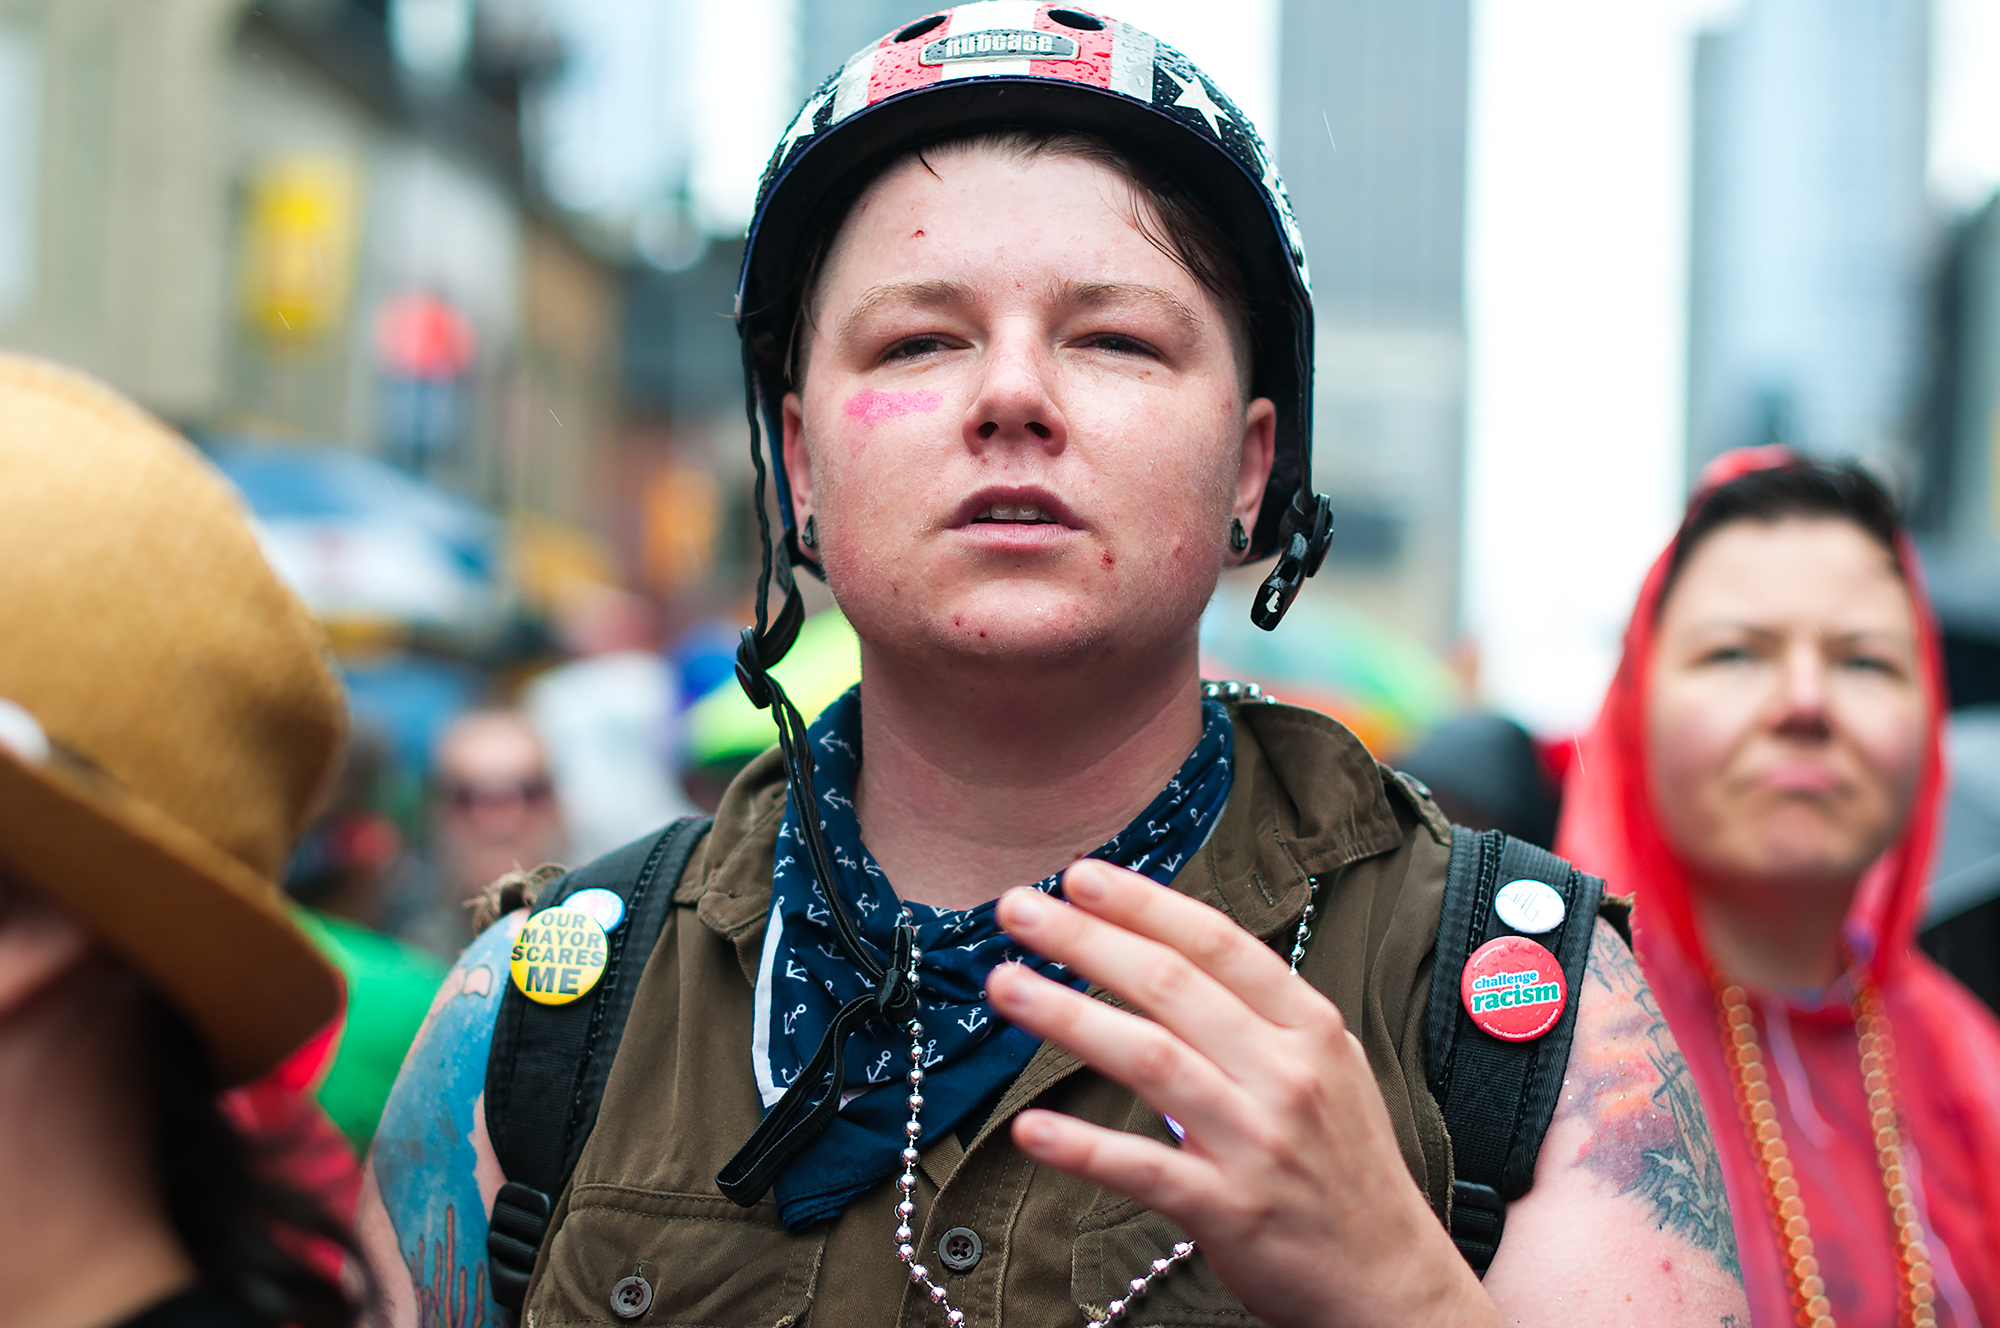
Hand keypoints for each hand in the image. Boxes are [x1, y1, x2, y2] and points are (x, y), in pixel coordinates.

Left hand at [987, 860, 1497, 1327]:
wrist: (1392, 1281)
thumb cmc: (1346, 1166)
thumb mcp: (1330, 1067)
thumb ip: (1260, 1014)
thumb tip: (1174, 955)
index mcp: (1309, 1028)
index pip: (1217, 943)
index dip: (1144, 904)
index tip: (1081, 876)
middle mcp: (1286, 1073)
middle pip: (1171, 986)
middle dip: (1084, 940)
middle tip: (1018, 910)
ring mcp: (1258, 1141)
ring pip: (1150, 1059)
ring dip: (1067, 1016)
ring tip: (1004, 986)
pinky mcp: (1231, 1210)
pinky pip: (1144, 1168)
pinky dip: (1083, 1148)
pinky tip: (1030, 1127)